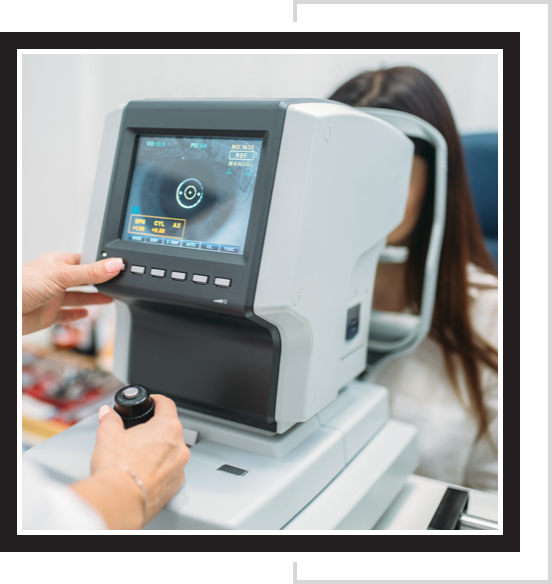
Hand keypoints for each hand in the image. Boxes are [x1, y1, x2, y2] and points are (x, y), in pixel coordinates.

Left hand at [22, 252, 123, 334]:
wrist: (6, 311)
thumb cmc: (22, 285)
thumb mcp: (62, 275)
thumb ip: (91, 272)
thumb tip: (116, 264)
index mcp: (59, 262)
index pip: (86, 261)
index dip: (102, 264)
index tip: (120, 267)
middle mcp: (56, 278)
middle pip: (84, 279)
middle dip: (101, 281)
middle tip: (120, 283)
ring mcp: (53, 297)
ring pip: (78, 297)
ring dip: (94, 299)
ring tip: (111, 298)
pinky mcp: (48, 315)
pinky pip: (67, 315)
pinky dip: (78, 315)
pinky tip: (86, 315)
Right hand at [85, 394, 188, 527]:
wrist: (119, 502)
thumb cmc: (118, 469)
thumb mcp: (108, 435)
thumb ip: (110, 419)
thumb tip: (108, 413)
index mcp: (167, 428)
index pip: (167, 404)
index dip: (158, 400)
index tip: (152, 402)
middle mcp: (179, 446)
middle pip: (170, 429)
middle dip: (155, 429)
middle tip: (138, 434)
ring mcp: (179, 467)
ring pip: (171, 451)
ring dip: (159, 450)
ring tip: (138, 456)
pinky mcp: (175, 485)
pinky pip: (170, 470)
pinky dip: (160, 469)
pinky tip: (143, 472)